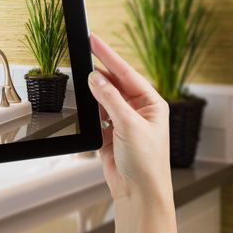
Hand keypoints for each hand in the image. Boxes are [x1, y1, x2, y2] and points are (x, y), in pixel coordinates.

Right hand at [88, 34, 170, 201]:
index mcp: (152, 103)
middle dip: (98, 72)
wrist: (137, 192)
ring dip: (92, 92)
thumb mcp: (129, 125)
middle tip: (81, 55)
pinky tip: (84, 104)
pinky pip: (96, 114)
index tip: (94, 40)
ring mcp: (122, 121)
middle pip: (114, 83)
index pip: (126, 73)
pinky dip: (89, 109)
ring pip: (103, 98)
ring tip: (80, 81)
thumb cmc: (146, 162)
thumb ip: (110, 99)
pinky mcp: (109, 133)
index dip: (109, 55)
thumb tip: (94, 78)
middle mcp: (138, 110)